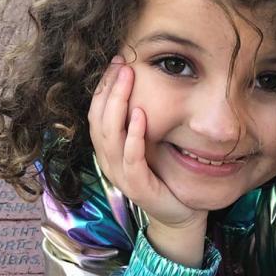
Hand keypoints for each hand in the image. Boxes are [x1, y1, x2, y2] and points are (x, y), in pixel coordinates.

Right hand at [88, 56, 205, 231]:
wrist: (179, 212)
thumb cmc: (164, 176)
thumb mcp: (148, 144)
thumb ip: (139, 121)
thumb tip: (143, 86)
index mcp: (108, 150)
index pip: (96, 112)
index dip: (103, 86)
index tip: (116, 62)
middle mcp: (108, 161)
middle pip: (98, 119)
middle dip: (108, 88)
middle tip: (122, 64)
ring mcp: (120, 175)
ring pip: (109, 135)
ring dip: (118, 104)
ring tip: (128, 79)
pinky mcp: (137, 186)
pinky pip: (130, 157)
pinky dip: (134, 135)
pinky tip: (141, 114)